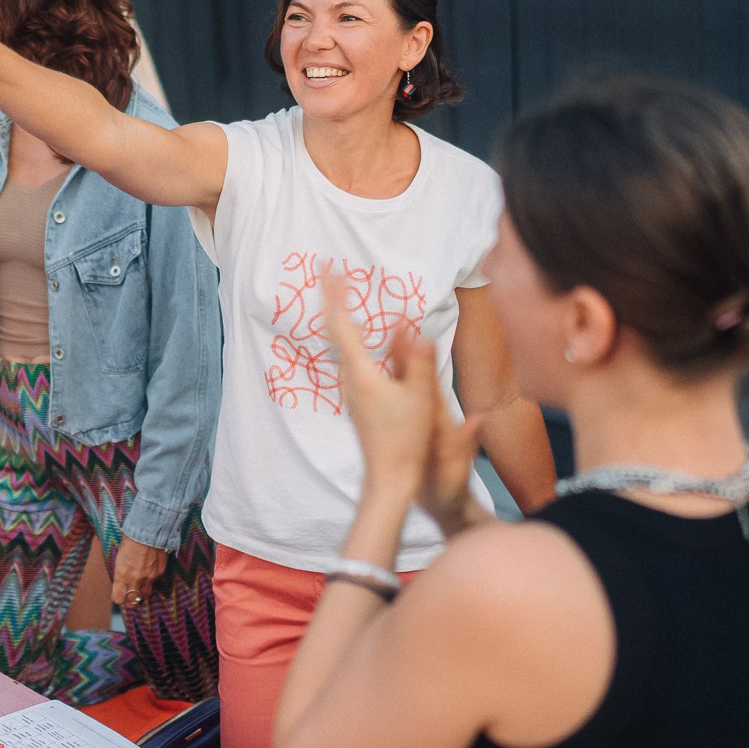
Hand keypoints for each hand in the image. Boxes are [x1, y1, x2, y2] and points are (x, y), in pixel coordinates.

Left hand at [111, 540, 167, 604]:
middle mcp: (135, 580)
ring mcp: (149, 578)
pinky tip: (149, 571)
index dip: (117, 598)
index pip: (118, 599)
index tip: (117, 594)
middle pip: (133, 603)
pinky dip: (151, 580)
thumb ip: (121, 573)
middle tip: (129, 598)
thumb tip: (122, 581)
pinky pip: (155, 582)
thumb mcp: (119, 558)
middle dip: (130, 602)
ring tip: (139, 588)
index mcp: (122, 575)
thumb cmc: (130, 541)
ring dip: (141, 594)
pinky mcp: (159, 573)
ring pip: (145, 595)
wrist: (148, 531)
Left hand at [319, 270, 483, 536]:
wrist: (390, 479)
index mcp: (361, 375)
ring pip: (341, 346)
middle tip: (328, 272)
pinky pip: (350, 359)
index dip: (335, 295)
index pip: (342, 326)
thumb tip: (420, 333)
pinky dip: (349, 338)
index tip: (327, 269)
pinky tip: (355, 338)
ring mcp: (352, 391)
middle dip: (332, 299)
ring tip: (338, 294)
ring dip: (339, 318)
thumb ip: (420, 365)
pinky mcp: (359, 400)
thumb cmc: (406, 441)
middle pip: (335, 331)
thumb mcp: (421, 401)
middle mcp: (350, 380)